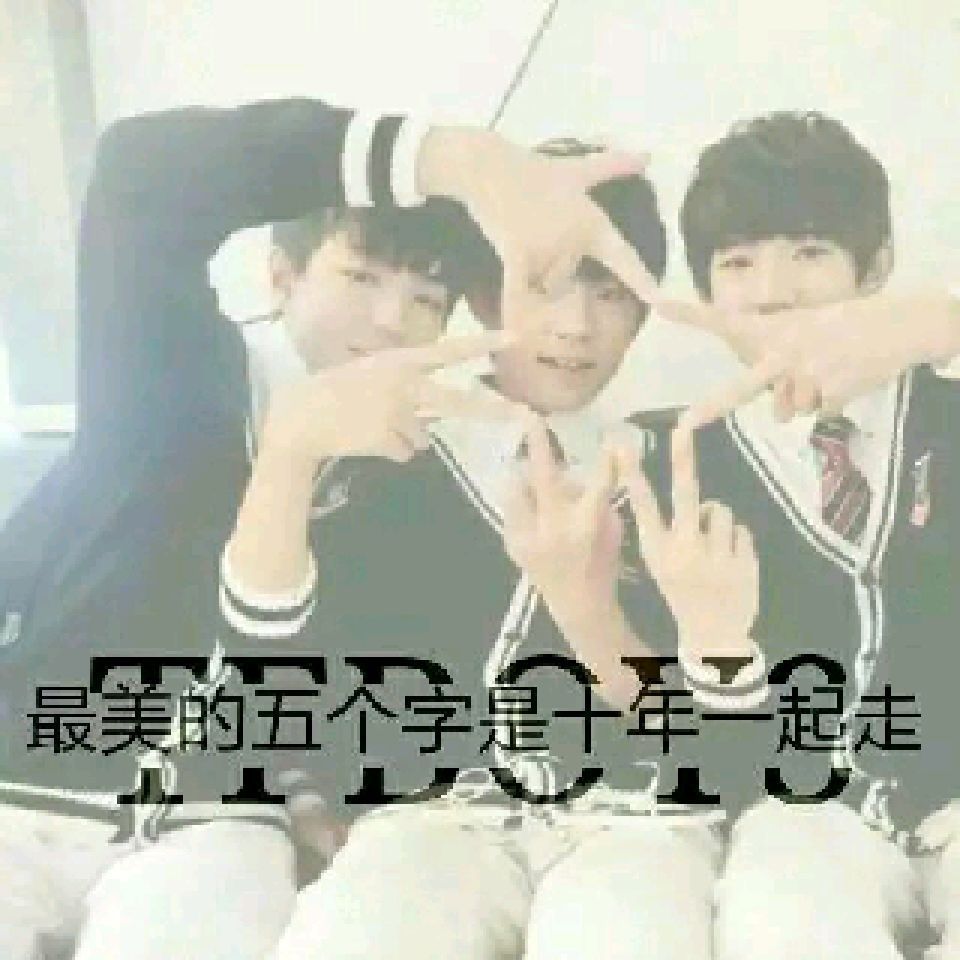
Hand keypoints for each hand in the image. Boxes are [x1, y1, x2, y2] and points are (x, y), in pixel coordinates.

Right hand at [260, 331, 522, 469]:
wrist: (301, 417)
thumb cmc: (337, 392)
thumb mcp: (372, 372)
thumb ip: (406, 381)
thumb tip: (436, 405)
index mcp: (401, 362)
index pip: (450, 351)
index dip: (483, 344)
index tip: (514, 338)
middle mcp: (403, 383)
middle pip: (456, 403)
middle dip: (490, 411)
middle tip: (522, 414)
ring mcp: (397, 412)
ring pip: (423, 436)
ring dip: (404, 436)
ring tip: (370, 425)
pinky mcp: (388, 438)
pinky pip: (406, 452)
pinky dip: (390, 450)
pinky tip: (365, 439)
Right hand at [416, 127, 661, 327]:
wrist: (489, 166)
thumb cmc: (533, 170)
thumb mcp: (577, 169)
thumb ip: (613, 167)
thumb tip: (647, 155)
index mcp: (594, 224)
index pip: (624, 258)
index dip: (643, 281)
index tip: (661, 302)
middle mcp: (576, 240)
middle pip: (566, 282)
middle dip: (550, 272)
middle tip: (534, 236)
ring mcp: (548, 248)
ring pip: (542, 287)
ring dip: (530, 279)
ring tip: (517, 243)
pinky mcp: (518, 253)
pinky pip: (519, 291)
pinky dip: (515, 312)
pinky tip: (515, 336)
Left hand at [502, 418, 622, 619]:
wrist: (577, 606)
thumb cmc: (601, 564)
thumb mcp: (612, 530)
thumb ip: (596, 498)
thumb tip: (579, 472)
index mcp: (586, 525)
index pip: (599, 483)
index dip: (606, 461)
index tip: (610, 439)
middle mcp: (554, 528)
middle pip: (543, 476)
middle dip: (536, 443)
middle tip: (528, 415)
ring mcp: (528, 536)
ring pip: (518, 489)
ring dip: (525, 477)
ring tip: (531, 474)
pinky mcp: (512, 543)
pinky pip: (512, 508)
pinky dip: (521, 501)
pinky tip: (532, 505)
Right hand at [618, 425, 758, 658]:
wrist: (713, 637)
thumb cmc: (682, 594)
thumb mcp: (660, 565)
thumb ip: (666, 531)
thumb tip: (688, 491)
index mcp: (658, 551)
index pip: (642, 505)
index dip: (632, 473)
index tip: (620, 445)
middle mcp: (684, 550)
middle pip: (686, 494)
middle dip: (683, 457)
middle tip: (682, 426)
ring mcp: (716, 556)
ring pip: (722, 512)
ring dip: (719, 524)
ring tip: (714, 550)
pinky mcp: (743, 561)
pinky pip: (742, 531)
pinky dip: (737, 542)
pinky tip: (730, 564)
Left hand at [661, 293, 959, 426]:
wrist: (898, 325)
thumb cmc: (842, 326)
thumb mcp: (801, 327)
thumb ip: (771, 353)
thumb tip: (768, 398)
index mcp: (773, 330)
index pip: (725, 321)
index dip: (690, 315)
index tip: (657, 303)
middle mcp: (785, 353)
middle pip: (744, 387)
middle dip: (714, 407)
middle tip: (685, 424)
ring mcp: (807, 375)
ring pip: (789, 409)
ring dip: (804, 397)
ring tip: (828, 370)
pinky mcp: (831, 393)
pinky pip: (817, 412)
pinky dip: (830, 401)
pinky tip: (845, 378)